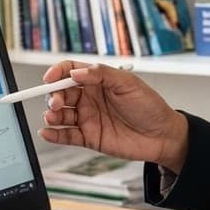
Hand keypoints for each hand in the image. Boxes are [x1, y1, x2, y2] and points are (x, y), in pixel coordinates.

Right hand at [37, 60, 188, 172]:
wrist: (162, 135)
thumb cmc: (150, 106)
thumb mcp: (128, 84)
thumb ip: (102, 74)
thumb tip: (76, 72)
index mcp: (98, 80)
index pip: (70, 71)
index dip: (57, 73)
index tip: (49, 78)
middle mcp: (90, 98)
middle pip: (61, 93)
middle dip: (53, 96)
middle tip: (56, 102)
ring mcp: (88, 118)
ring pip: (61, 115)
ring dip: (51, 115)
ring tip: (52, 116)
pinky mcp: (89, 137)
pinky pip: (66, 136)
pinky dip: (54, 134)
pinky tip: (47, 132)